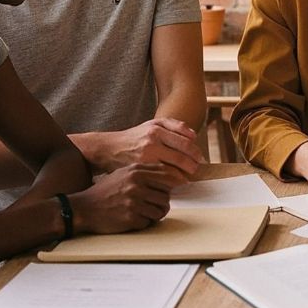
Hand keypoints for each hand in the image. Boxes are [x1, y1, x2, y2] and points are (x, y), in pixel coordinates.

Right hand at [68, 163, 179, 234]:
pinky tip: (135, 219)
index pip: (167, 178)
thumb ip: (144, 171)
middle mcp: (136, 185)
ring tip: (146, 214)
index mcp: (136, 172)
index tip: (164, 192)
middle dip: (162, 203)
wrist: (84, 208)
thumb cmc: (104, 191)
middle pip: (166, 196)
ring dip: (156, 215)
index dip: (169, 187)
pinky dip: (144, 223)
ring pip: (161, 210)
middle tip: (154, 206)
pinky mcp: (131, 217)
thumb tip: (167, 173)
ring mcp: (134, 202)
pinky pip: (149, 222)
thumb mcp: (123, 173)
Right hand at [82, 118, 204, 177]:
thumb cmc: (134, 137)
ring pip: (172, 173)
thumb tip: (194, 136)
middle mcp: (150, 144)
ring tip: (185, 178)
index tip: (199, 158)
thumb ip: (175, 126)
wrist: (108, 149)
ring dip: (182, 177)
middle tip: (195, 170)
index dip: (195, 153)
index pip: (185, 143)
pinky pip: (160, 181)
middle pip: (181, 159)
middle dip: (191, 166)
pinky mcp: (138, 172)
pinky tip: (171, 184)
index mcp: (156, 131)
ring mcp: (144, 159)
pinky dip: (169, 184)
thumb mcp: (153, 124)